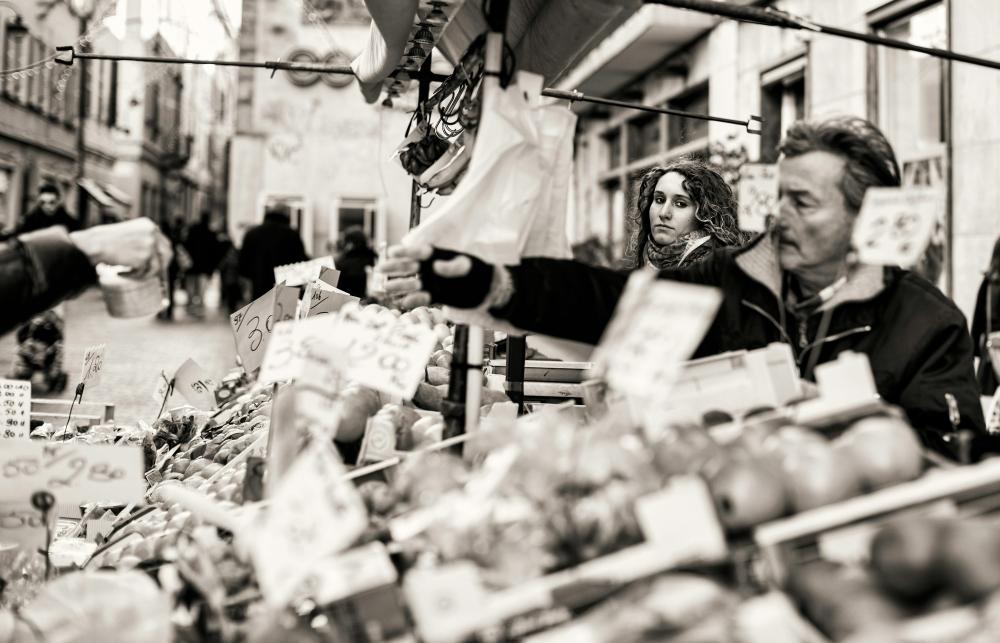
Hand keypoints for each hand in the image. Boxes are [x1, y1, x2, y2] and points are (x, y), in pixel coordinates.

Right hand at [70, 218, 172, 274]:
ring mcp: (150, 244)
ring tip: (128, 273)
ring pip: (156, 267)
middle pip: (167, 254)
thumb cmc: (102, 240)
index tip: (156, 265)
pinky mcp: (144, 257)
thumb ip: (141, 239)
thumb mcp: (127, 234)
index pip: (164, 243)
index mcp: (149, 225)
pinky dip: (133, 276)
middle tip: (149, 274)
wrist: (90, 244)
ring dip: (143, 274)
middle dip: (161, 267)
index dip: (162, 256)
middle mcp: (152, 232)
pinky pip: (144, 273)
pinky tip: (120, 273)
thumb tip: (154, 255)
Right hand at [379, 244, 493, 309]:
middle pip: (409, 266)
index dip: (405, 251)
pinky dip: (413, 300)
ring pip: (411, 283)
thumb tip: (436, 266)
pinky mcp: (434, 296)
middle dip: (395, 268)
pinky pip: (421, 298)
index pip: (419, 251)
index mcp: (437, 255)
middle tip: (380, 269)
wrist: (486, 290)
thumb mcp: (468, 266)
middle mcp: (430, 268)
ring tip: (385, 287)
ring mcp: (431, 282)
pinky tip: (403, 302)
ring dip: (399, 285)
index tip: (392, 252)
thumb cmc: (477, 272)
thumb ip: (453, 266)